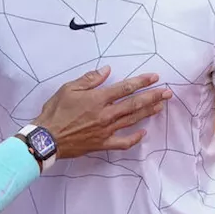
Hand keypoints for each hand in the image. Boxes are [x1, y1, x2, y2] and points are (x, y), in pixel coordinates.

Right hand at [34, 66, 172, 158]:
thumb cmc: (55, 111)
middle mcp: (106, 114)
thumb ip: (90, 79)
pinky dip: (134, 138)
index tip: (155, 77)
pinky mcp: (103, 143)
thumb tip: (107, 70)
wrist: (47, 138)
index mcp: (98, 99)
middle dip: (153, 97)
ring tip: (161, 106)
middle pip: (134, 104)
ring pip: (132, 120)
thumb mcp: (69, 89)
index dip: (142, 82)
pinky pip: (123, 142)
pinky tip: (143, 133)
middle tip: (168, 92)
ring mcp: (106, 130)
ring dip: (148, 112)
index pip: (125, 88)